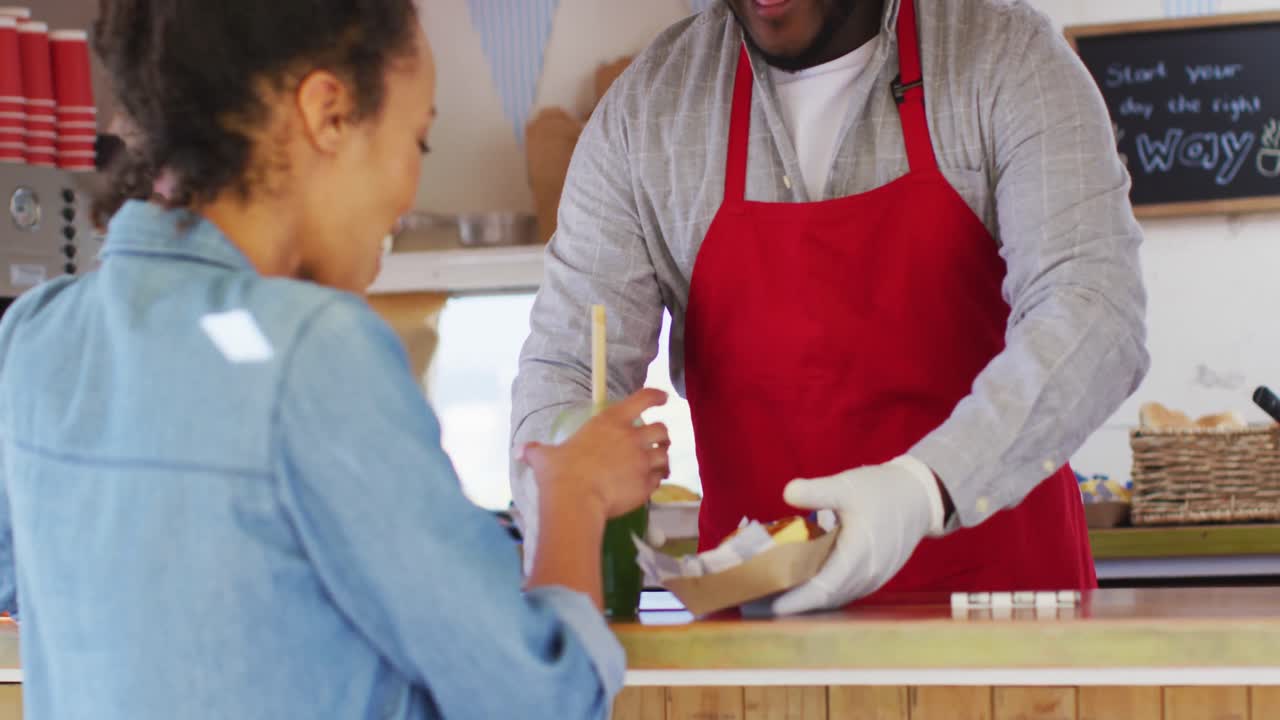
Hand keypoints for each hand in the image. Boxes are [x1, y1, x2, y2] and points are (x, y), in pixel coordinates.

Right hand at [519, 389, 670, 519]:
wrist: (576, 501)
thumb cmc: (560, 474)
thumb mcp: (545, 457)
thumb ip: (536, 451)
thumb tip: (520, 451)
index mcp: (610, 422)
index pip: (643, 399)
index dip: (655, 396)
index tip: (662, 398)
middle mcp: (631, 438)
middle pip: (661, 429)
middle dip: (661, 435)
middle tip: (657, 441)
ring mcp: (641, 462)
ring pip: (664, 455)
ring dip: (662, 458)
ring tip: (657, 464)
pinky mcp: (645, 485)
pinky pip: (658, 480)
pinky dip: (656, 480)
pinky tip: (650, 483)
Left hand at [771, 457, 944, 615]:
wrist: (919, 497)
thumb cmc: (882, 490)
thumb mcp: (847, 486)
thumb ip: (817, 490)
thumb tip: (787, 492)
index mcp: (858, 556)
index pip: (823, 589)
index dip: (796, 601)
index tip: (770, 606)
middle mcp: (866, 574)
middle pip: (825, 599)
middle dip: (793, 603)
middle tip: (759, 601)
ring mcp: (872, 578)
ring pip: (834, 597)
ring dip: (807, 600)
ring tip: (774, 595)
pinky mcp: (873, 576)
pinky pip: (843, 591)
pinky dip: (822, 592)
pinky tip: (801, 585)